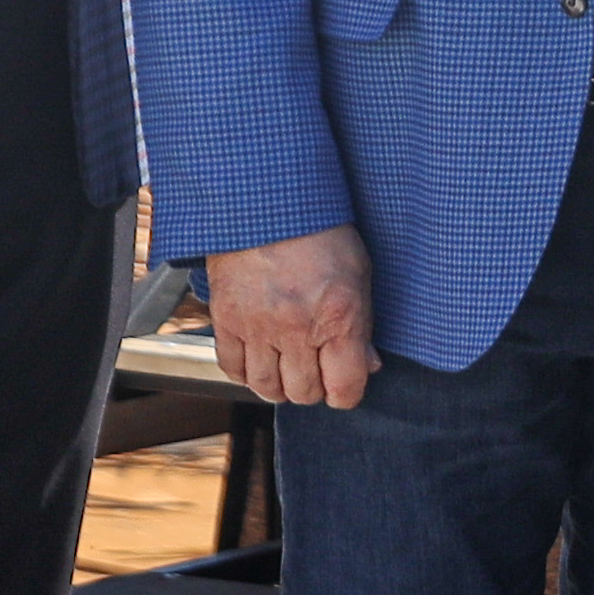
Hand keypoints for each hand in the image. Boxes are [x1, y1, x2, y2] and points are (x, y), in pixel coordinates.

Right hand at [209, 227, 374, 411]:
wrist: (268, 200)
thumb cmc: (319, 231)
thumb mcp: (358, 274)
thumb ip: (362, 325)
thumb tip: (368, 366)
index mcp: (338, 317)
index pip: (344, 388)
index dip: (346, 394)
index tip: (344, 387)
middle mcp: (297, 328)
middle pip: (304, 392)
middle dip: (313, 389)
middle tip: (315, 371)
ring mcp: (257, 325)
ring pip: (266, 388)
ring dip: (279, 386)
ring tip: (286, 368)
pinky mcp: (226, 318)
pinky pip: (231, 367)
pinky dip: (245, 372)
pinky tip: (258, 358)